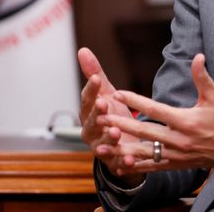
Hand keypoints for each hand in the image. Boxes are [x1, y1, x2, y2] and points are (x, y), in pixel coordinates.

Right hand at [78, 47, 143, 184]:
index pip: (87, 99)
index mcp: (89, 113)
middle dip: (97, 114)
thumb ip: (96, 74)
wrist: (122, 143)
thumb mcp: (107, 93)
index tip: (97, 79)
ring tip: (115, 132)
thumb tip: (82, 50)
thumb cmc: (112, 114)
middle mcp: (91, 131)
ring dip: (107, 139)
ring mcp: (101, 148)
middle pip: (91, 122)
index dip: (91, 89)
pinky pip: (117, 163)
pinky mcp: (114, 162)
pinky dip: (123, 162)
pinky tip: (130, 159)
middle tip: (103, 104)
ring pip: (102, 144)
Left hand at [98, 53, 213, 173]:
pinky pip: (153, 166)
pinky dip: (136, 166)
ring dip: (122, 148)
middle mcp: (179, 140)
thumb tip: (198, 56)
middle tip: (100, 117)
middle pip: (144, 131)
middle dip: (120, 124)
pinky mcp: (178, 165)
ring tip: (102, 144)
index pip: (155, 109)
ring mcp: (177, 155)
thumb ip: (203, 77)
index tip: (118, 94)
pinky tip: (121, 164)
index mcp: (186, 121)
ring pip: (144, 152)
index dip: (135, 101)